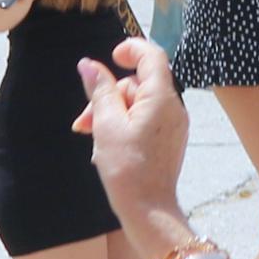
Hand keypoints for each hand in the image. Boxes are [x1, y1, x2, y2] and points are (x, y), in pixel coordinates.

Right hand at [74, 34, 191, 231]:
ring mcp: (173, 124)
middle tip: (85, 119)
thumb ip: (100, 89)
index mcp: (161, 97)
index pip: (151, 55)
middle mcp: (174, 107)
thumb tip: (88, 64)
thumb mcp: (106, 124)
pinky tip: (106, 145)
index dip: (130, 49)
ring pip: (138, 103)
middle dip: (109, 95)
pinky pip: (145, 119)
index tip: (111, 57)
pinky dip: (125, 124)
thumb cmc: (127, 168)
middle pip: (138, 83)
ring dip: (112, 113)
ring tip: (90, 135)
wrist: (148, 209)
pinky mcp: (168, 139)